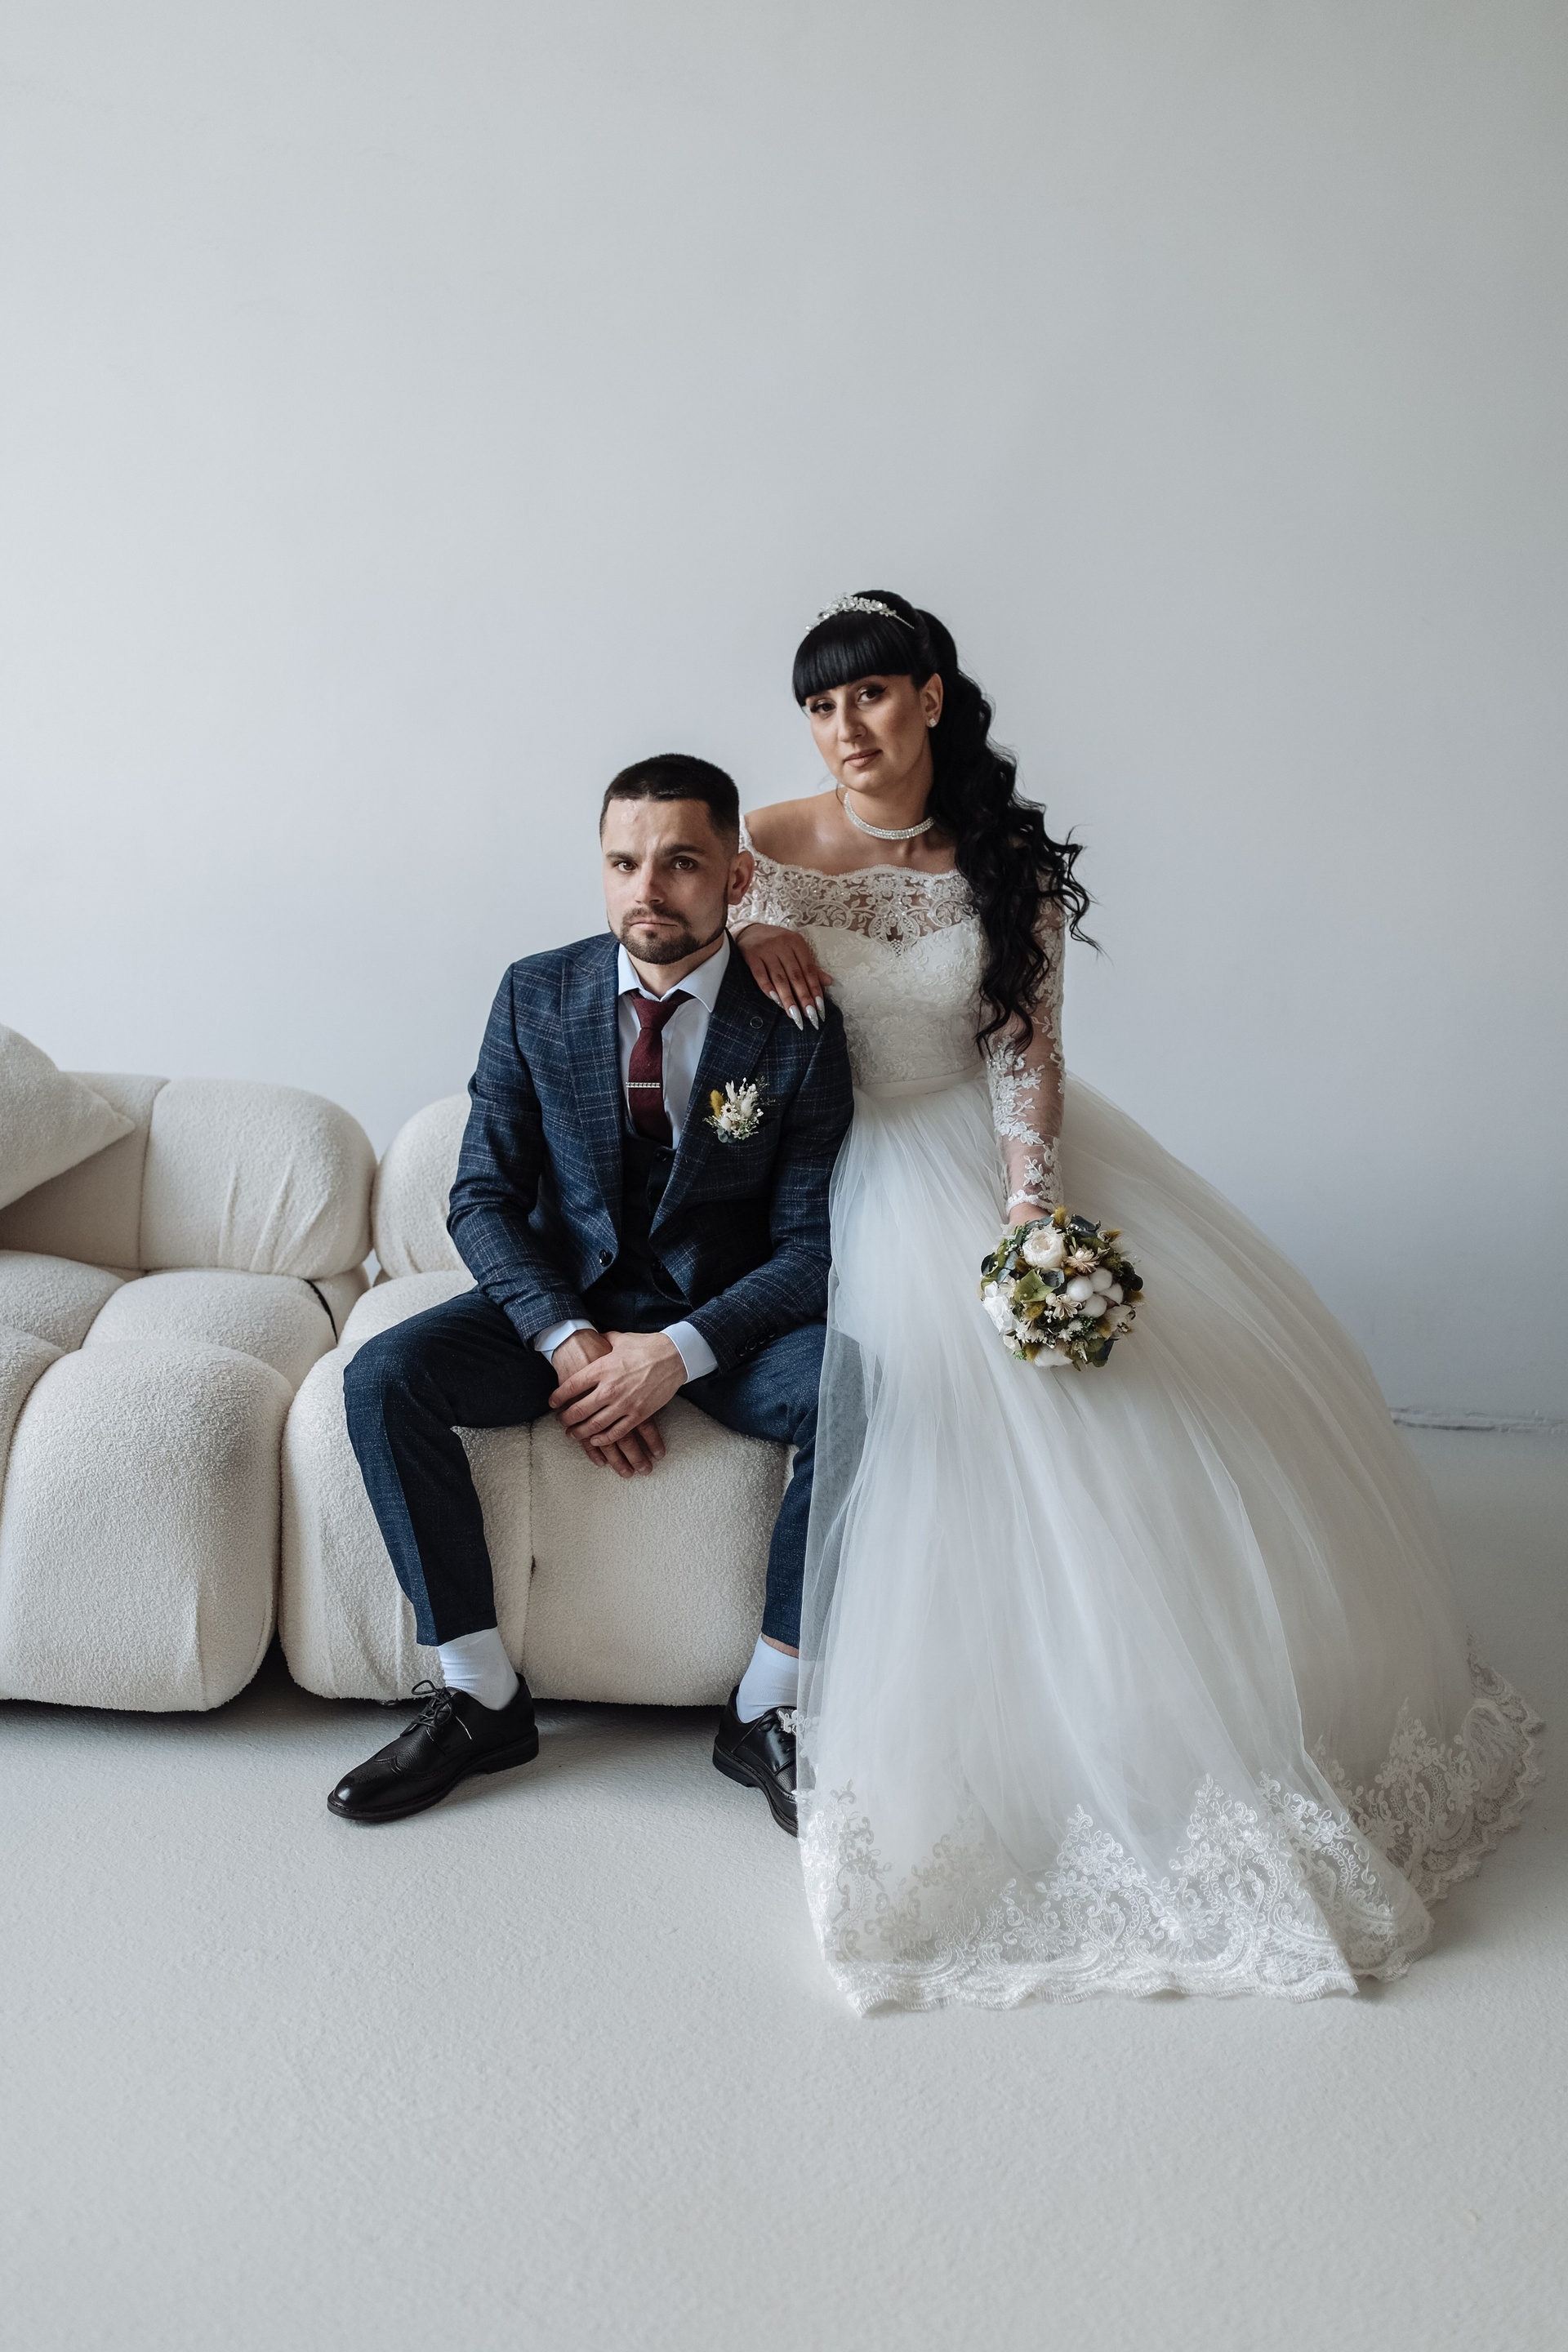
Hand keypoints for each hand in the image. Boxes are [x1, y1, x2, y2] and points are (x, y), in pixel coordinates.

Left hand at [548, 1330, 667, 1476]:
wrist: (674, 1356)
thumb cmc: (646, 1346)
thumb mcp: (619, 1339)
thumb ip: (602, 1341)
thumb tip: (592, 1339)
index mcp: (601, 1368)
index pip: (571, 1386)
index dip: (558, 1397)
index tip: (552, 1403)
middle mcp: (609, 1388)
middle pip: (578, 1410)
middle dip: (566, 1419)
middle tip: (561, 1422)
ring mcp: (624, 1404)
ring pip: (595, 1425)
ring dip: (580, 1432)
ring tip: (573, 1435)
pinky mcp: (639, 1414)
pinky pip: (617, 1432)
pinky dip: (603, 1439)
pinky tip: (595, 1440)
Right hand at [732, 922, 831, 1029]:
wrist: (750, 932)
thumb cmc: (777, 945)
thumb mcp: (795, 950)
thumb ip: (810, 967)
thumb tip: (829, 982)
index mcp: (797, 943)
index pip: (809, 970)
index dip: (815, 990)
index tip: (820, 1009)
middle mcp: (782, 944)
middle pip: (795, 975)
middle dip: (804, 997)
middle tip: (810, 1016)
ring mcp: (766, 949)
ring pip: (779, 977)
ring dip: (787, 997)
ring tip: (794, 1015)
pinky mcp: (751, 955)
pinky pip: (760, 974)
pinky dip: (767, 988)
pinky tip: (775, 1001)